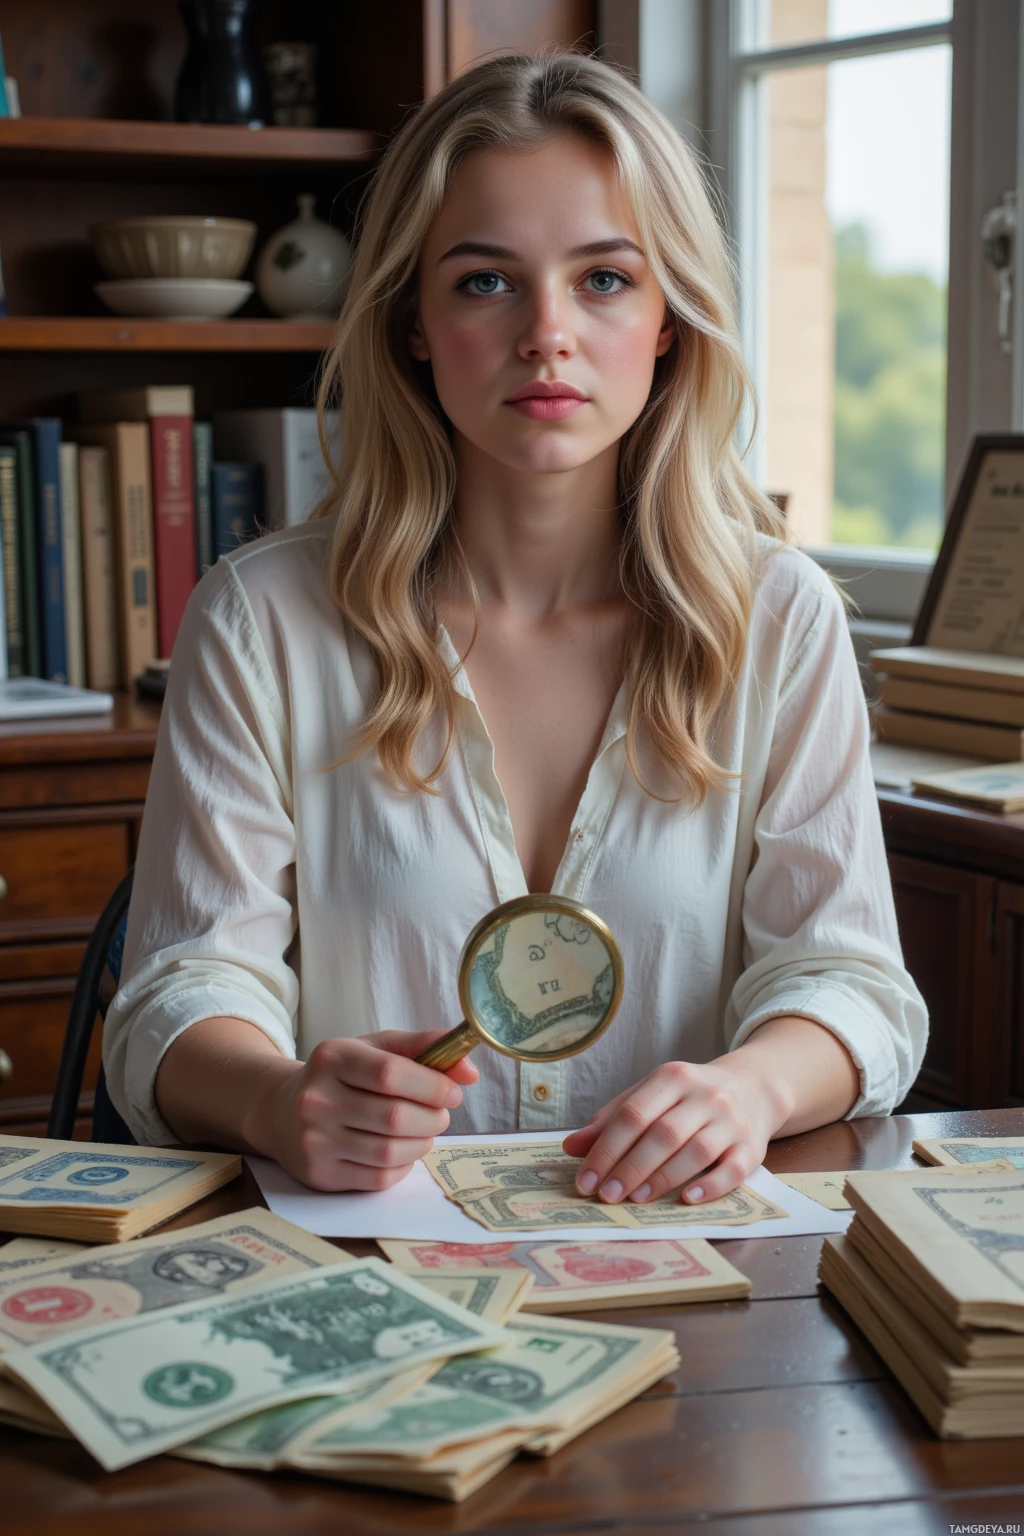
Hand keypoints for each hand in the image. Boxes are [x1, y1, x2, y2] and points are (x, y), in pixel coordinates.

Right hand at [251, 1030, 478, 1192]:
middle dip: (433, 1118)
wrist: (282, 1111)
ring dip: (423, 1143)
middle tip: (441, 1114)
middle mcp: (317, 1099)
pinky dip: (404, 1165)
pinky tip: (402, 1150)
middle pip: (396, 1118)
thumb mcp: (374, 1049)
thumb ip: (423, 1049)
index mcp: (332, 1057)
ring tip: (424, 1130)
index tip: (453, 1091)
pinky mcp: (319, 1174)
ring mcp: (314, 1140)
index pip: (391, 1073)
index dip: (433, 1085)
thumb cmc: (341, 1077)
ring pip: (391, 1152)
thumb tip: (470, 1071)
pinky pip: (380, 1178)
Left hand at [561, 1054, 784, 1205]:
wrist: (753, 1087)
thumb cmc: (690, 1097)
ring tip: (636, 1199)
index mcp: (673, 1077)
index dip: (606, 1149)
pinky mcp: (752, 1147)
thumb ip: (613, 1118)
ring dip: (663, 1178)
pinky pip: (733, 1169)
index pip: (633, 1114)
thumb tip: (571, 1147)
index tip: (586, 1180)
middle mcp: (704, 1095)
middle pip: (662, 1134)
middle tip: (606, 1195)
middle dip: (630, 1168)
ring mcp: (731, 1121)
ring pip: (696, 1152)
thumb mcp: (652, 1095)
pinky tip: (687, 1199)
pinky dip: (710, 1186)